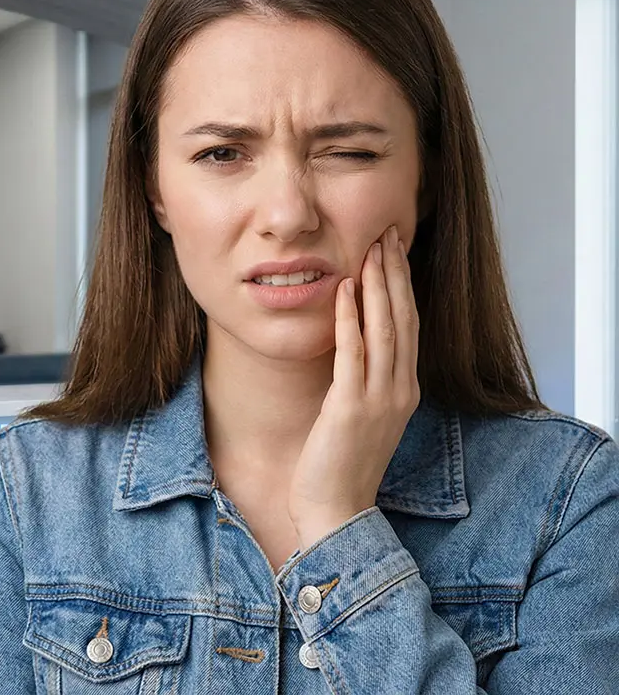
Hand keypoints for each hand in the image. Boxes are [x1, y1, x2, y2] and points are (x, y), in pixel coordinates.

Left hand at [287, 224, 420, 549]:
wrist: (337, 511)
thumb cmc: (345, 461)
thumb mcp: (366, 413)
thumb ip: (368, 377)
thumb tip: (356, 336)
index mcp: (403, 388)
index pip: (408, 325)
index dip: (402, 285)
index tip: (394, 250)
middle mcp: (399, 389)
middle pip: (402, 319)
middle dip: (395, 273)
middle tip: (387, 233)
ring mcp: (379, 399)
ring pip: (384, 331)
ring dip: (378, 287)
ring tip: (371, 250)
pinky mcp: (350, 409)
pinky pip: (352, 355)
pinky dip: (349, 320)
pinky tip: (343, 291)